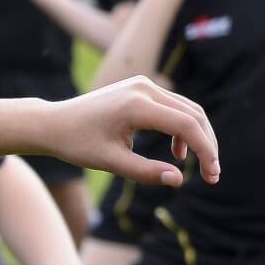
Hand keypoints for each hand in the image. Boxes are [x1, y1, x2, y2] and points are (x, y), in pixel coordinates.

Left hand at [48, 76, 219, 186]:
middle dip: (207, 145)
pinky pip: (173, 106)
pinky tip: (178, 152)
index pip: (186, 125)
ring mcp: (143, 84)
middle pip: (193, 115)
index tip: (212, 176)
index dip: (205, 150)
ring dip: (198, 136)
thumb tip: (178, 180)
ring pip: (187, 109)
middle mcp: (144, 88)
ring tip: (199, 166)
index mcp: (136, 105)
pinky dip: (182, 127)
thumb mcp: (109, 162)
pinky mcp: (141, 87)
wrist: (52, 123)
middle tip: (212, 175)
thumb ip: (144, 172)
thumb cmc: (76, 144)